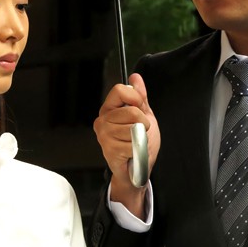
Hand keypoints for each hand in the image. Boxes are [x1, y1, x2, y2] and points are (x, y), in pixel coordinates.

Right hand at [93, 73, 160, 217]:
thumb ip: (140, 97)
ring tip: (134, 143)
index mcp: (109, 109)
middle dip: (143, 122)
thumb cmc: (139, 143)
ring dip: (140, 138)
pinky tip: (131, 153)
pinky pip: (132, 143)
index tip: (140, 107)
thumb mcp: (144, 116)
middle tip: (139, 131)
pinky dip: (137, 150)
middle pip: (131, 110)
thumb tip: (136, 77)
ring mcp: (104, 135)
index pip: (120, 90)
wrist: (138, 169)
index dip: (136, 97)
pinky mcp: (109, 149)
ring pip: (133, 128)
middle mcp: (103, 120)